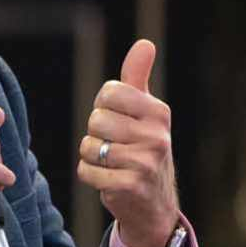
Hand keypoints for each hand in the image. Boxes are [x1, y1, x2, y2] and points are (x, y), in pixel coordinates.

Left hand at [77, 39, 180, 246]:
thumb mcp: (144, 112)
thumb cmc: (143, 149)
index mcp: (158, 112)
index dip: (103, 107)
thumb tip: (145, 43)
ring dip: (91, 157)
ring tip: (112, 163)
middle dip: (96, 134)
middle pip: (96, 120)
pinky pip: (86, 171)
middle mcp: (157, 135)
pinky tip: (109, 179)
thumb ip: (138, 78)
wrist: (154, 203)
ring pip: (88, 146)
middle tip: (115, 146)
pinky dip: (90, 176)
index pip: (109, 93)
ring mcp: (145, 162)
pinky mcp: (130, 185)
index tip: (118, 121)